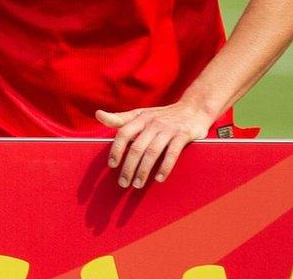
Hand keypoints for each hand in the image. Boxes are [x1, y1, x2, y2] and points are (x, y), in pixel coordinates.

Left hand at [96, 100, 212, 187]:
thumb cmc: (162, 115)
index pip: (123, 133)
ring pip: (152, 152)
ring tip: (137, 184)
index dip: (116, 149)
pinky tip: (158, 179)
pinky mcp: (183, 135)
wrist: (194, 108)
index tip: (112, 165)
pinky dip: (165, 167)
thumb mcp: (141, 114)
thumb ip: (120, 118)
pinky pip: (172, 153)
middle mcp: (153, 122)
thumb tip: (98, 115)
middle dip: (128, 167)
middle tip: (123, 183)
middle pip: (136, 147)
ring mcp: (168, 129)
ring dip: (143, 170)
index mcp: (141, 118)